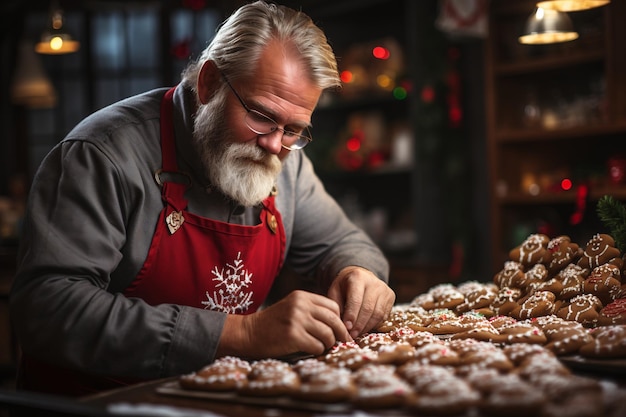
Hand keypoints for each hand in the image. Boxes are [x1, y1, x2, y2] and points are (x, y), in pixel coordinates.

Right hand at [216, 290, 351, 358]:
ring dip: (328, 344)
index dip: (339, 320)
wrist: (248, 333)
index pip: (333, 306)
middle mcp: (300, 305)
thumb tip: (339, 325)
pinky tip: (311, 350)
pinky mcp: (293, 336)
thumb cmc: (273, 324)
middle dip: (341, 334)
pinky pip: (317, 346)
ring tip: (321, 346)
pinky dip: (317, 351)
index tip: (339, 330)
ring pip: (328, 334)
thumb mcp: (292, 308)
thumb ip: (312, 310)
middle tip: (343, 342)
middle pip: (334, 320)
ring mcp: (296, 320)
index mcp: (302, 296)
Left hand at [327, 266, 395, 338]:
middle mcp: (374, 282)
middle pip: (368, 308)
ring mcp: (384, 289)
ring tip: (357, 334)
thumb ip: (336, 305)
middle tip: (351, 335)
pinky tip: (365, 329)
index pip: (356, 299)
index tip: (346, 328)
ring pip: (378, 314)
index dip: (351, 315)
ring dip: (367, 327)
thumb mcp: (335, 291)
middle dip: (359, 324)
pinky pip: (384, 316)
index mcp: (358, 277)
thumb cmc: (345, 286)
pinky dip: (374, 325)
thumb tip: (340, 324)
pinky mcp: (391, 297)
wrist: (361, 276)